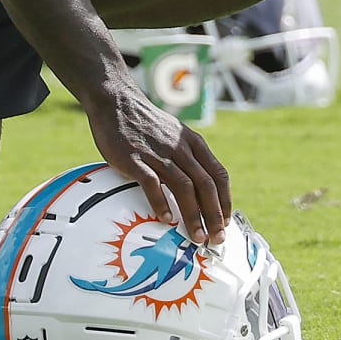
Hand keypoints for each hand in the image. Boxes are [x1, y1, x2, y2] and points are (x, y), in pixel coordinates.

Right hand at [83, 75, 231, 244]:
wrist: (115, 101)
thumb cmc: (144, 122)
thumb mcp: (174, 133)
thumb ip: (187, 155)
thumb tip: (199, 186)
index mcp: (192, 142)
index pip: (218, 174)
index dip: (224, 200)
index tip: (225, 222)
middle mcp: (179, 148)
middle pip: (205, 185)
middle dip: (214, 215)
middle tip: (216, 239)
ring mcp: (157, 153)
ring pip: (184, 187)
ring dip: (193, 215)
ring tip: (196, 237)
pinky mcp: (134, 158)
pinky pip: (152, 184)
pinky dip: (161, 203)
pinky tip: (166, 220)